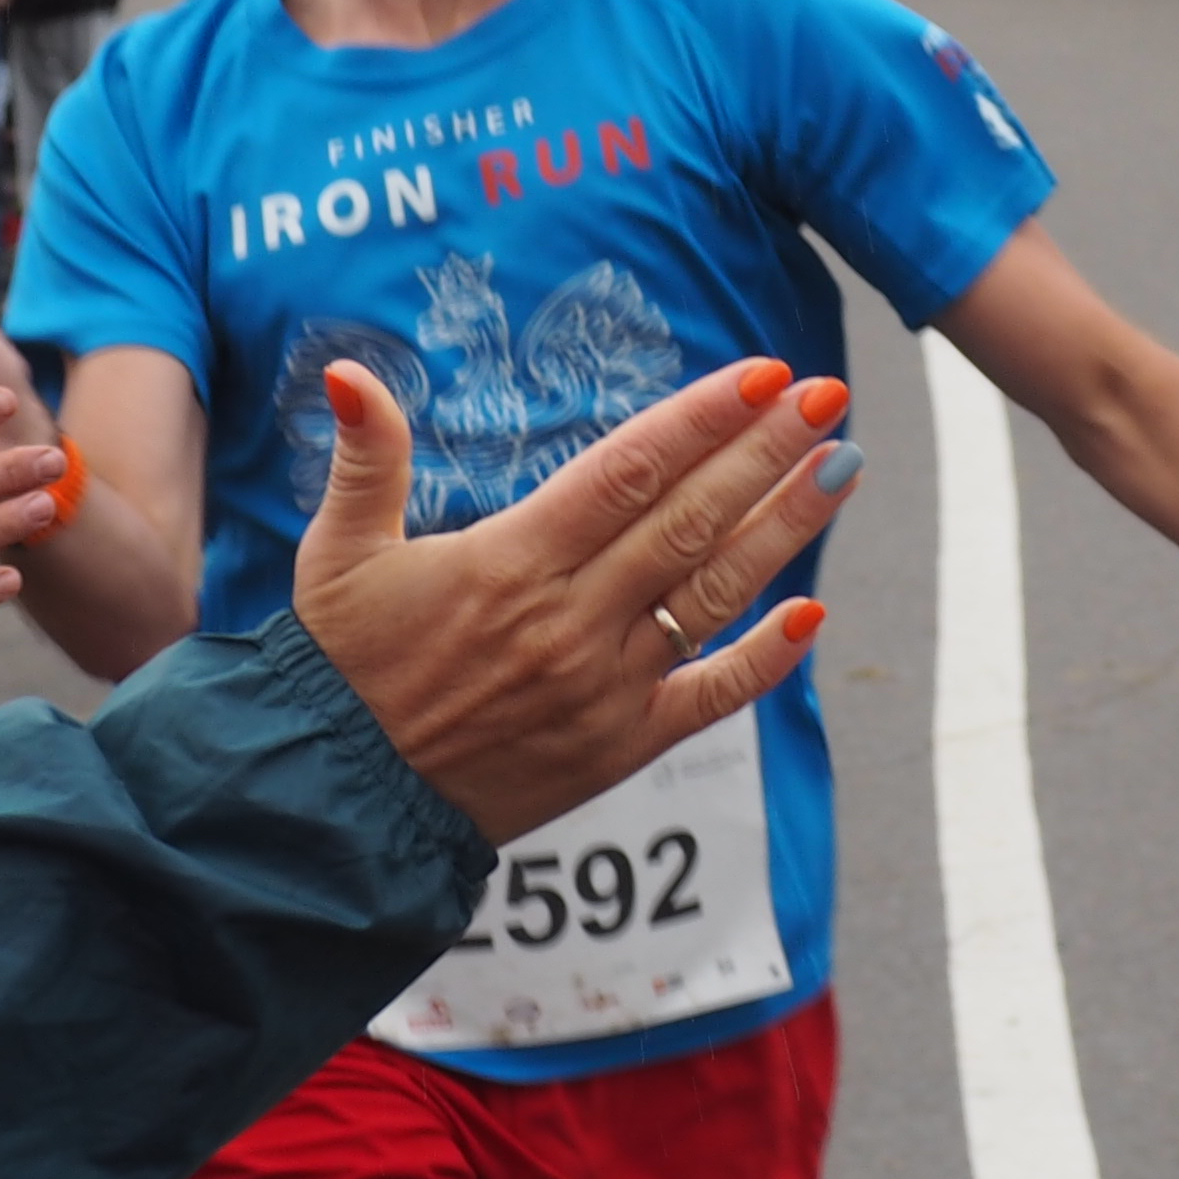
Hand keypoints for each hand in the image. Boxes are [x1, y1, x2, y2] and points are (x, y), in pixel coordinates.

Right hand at [293, 356, 855, 842]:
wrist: (341, 806)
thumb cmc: (338, 670)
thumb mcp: (336, 554)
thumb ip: (364, 459)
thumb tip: (348, 372)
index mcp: (509, 562)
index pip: (627, 472)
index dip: (699, 419)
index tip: (760, 374)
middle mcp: (569, 621)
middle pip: (688, 520)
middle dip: (764, 453)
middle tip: (825, 396)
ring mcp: (603, 688)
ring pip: (714, 594)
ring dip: (784, 529)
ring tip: (841, 468)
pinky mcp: (619, 747)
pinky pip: (709, 698)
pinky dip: (764, 659)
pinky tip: (813, 613)